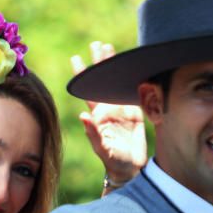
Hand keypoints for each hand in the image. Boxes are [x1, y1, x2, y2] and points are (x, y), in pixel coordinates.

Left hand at [71, 42, 147, 184]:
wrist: (131, 168)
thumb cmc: (114, 161)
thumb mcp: (102, 149)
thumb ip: (93, 134)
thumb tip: (83, 116)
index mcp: (99, 115)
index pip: (88, 91)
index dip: (82, 75)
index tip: (76, 58)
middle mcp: (109, 109)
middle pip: (103, 81)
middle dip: (100, 62)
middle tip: (97, 44)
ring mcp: (123, 110)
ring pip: (117, 83)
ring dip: (115, 67)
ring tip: (111, 49)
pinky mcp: (137, 113)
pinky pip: (135, 92)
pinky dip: (133, 80)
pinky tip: (133, 67)